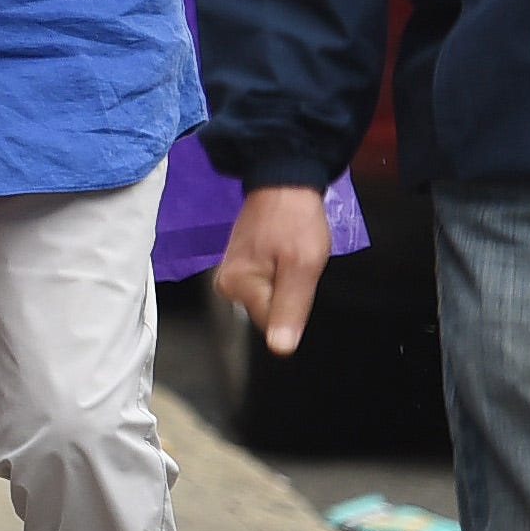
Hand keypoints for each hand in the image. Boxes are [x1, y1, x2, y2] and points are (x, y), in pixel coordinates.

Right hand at [214, 182, 331, 354]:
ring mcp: (232, 273)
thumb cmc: (294, 221)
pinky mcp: (241, 265)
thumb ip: (290, 308)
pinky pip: (267, 284)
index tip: (299, 276)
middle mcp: (226, 283)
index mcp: (236, 286)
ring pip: (270, 298)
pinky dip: (282, 274)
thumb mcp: (302, 267)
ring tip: (291, 257)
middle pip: (269, 311)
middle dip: (290, 293)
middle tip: (297, 265)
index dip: (295, 304)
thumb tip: (280, 348)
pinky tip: (285, 255)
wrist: (284, 183)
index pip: (272, 323)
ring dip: (287, 283)